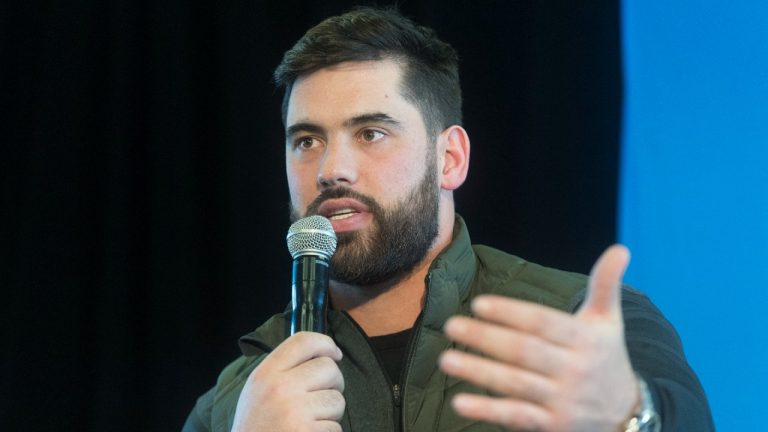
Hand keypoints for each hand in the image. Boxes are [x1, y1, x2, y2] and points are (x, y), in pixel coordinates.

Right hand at [231, 332, 345, 431]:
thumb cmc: (256, 427)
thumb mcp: (257, 391)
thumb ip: (283, 369)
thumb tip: (323, 354)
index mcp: (266, 374)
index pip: (304, 341)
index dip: (326, 343)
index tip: (334, 353)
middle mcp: (280, 389)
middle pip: (329, 368)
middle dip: (333, 383)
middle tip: (320, 397)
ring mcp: (296, 412)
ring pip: (337, 399)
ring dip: (330, 412)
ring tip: (310, 421)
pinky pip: (335, 427)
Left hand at [439, 245, 638, 430]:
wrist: (627, 415)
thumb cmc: (607, 357)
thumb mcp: (609, 321)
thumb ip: (605, 285)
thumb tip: (620, 249)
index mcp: (585, 339)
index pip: (543, 322)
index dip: (511, 313)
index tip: (479, 304)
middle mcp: (575, 369)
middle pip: (524, 351)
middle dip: (486, 338)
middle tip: (451, 326)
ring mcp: (563, 400)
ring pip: (515, 383)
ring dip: (478, 372)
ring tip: (446, 359)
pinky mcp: (553, 425)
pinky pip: (517, 416)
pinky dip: (488, 410)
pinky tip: (459, 402)